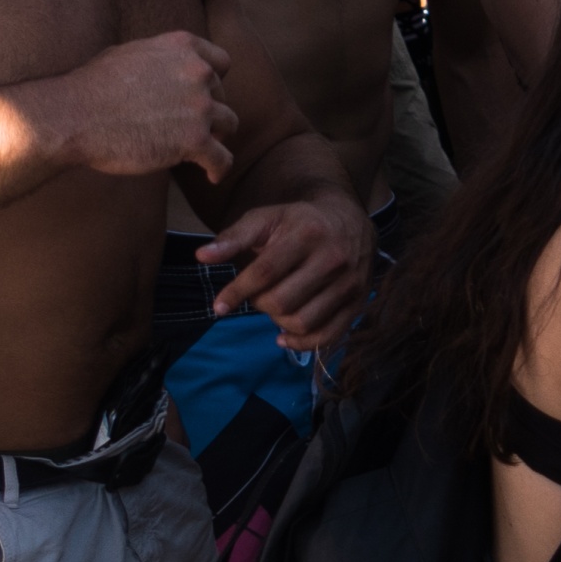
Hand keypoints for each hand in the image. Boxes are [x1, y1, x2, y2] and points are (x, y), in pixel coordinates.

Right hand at [28, 30, 237, 186]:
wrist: (74, 116)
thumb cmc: (91, 88)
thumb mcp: (129, 53)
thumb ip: (159, 59)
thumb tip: (166, 66)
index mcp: (182, 47)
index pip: (221, 63)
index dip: (214, 82)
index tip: (203, 97)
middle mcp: (197, 72)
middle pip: (222, 96)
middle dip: (208, 112)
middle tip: (188, 128)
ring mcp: (199, 106)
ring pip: (228, 125)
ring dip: (215, 138)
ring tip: (200, 151)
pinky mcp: (196, 140)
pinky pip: (222, 158)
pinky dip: (219, 168)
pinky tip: (212, 176)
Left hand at [197, 190, 374, 355]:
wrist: (351, 219)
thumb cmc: (299, 221)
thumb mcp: (266, 218)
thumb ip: (233, 237)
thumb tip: (201, 256)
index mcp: (307, 234)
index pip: (265, 272)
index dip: (238, 292)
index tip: (218, 307)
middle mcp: (333, 259)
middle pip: (282, 302)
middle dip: (260, 304)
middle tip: (258, 295)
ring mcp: (350, 283)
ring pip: (303, 321)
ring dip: (278, 322)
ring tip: (275, 308)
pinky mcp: (359, 302)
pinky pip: (328, 336)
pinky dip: (302, 343)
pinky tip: (285, 336)